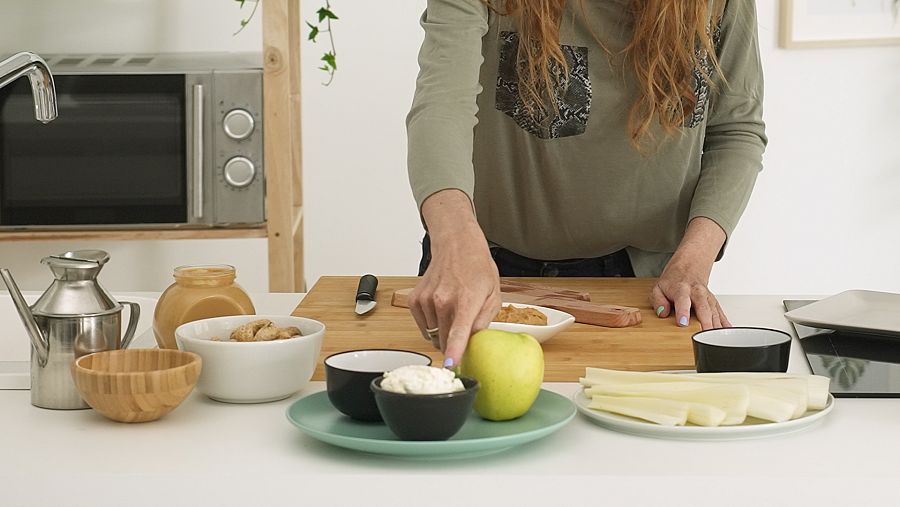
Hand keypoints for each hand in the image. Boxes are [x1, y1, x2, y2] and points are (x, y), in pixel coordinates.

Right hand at [408, 190, 500, 367]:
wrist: (456, 245)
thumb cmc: (477, 268)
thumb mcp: (493, 294)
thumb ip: (484, 321)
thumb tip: (473, 341)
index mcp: (466, 301)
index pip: (458, 332)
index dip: (454, 352)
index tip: (449, 366)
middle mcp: (443, 301)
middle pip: (445, 341)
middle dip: (454, 343)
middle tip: (463, 327)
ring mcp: (426, 301)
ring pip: (434, 335)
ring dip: (443, 331)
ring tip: (453, 310)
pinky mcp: (415, 300)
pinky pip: (423, 326)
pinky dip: (432, 323)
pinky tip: (441, 309)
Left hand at [650, 217, 730, 329]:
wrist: (689, 267)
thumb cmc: (674, 281)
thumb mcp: (659, 288)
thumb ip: (658, 301)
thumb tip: (662, 313)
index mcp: (681, 289)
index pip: (682, 300)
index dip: (683, 312)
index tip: (683, 323)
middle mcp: (697, 292)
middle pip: (704, 307)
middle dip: (705, 322)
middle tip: (704, 335)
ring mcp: (708, 298)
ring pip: (714, 312)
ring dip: (716, 326)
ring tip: (716, 339)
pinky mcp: (715, 302)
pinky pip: (721, 314)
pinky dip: (725, 323)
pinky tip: (728, 332)